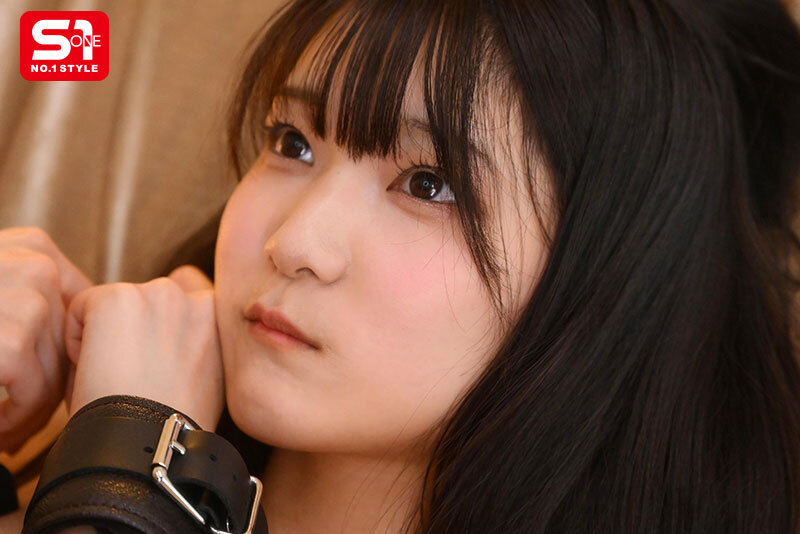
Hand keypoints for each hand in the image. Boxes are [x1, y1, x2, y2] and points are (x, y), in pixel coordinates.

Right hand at [0, 227, 91, 452]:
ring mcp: (27, 298)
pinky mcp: (10, 340)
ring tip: (9, 432)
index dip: (70, 355)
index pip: (80, 310)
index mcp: (34, 248)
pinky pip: (31, 393)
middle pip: (71, 342)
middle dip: (53, 388)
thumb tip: (80, 343)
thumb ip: (29, 296)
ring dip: (33, 413)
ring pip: (56, 371)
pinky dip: (14, 421)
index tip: (53, 388)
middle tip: (27, 423)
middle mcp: (38, 264)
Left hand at [63, 265, 223, 430]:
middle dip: (137, 327)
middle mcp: (196, 297)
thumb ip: (201, 348)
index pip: (190, 291)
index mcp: (222, 317)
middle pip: (149, 298)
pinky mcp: (118, 298)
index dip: (165, 322)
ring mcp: (158, 293)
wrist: (152, 443)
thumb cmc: (176, 427)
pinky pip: (82, 309)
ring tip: (117, 378)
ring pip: (117, 305)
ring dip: (110, 333)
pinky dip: (78, 340)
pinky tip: (97, 373)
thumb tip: (175, 343)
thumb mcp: (211, 382)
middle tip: (135, 375)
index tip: (157, 355)